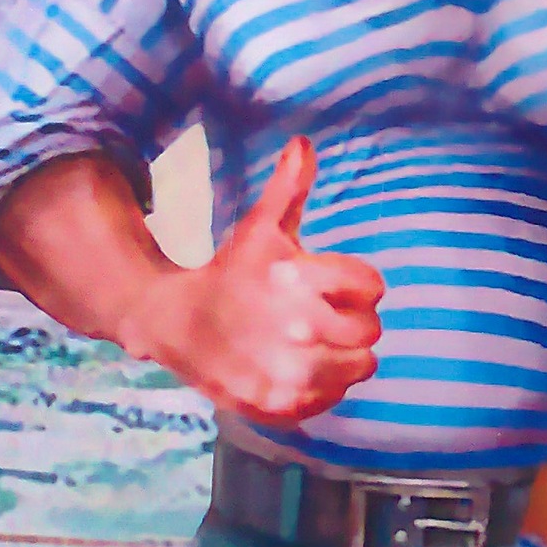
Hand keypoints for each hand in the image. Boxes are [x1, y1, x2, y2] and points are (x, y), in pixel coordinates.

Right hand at [118, 137, 383, 424]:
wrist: (174, 324)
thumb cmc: (229, 271)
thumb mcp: (260, 228)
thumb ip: (288, 187)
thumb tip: (304, 143)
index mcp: (298, 278)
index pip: (372, 286)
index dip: (357, 285)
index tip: (336, 286)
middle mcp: (299, 327)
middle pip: (370, 329)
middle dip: (353, 320)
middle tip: (325, 316)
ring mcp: (290, 371)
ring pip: (361, 366)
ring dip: (345, 356)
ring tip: (317, 343)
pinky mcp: (281, 404)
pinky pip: (335, 398)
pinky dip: (326, 386)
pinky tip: (302, 367)